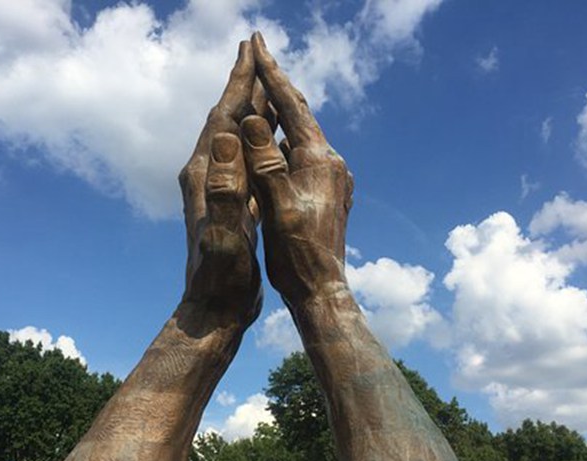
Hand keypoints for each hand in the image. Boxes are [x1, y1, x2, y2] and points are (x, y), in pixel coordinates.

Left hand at [179, 41, 263, 327]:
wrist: (214, 308)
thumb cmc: (221, 278)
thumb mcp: (226, 236)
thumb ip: (225, 189)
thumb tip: (227, 136)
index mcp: (206, 175)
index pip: (222, 117)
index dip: (238, 82)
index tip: (250, 48)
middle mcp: (208, 176)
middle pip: (227, 119)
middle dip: (243, 84)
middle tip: (257, 51)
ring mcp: (219, 189)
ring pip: (238, 138)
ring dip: (252, 110)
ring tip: (268, 85)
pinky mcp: (231, 203)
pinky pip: (247, 160)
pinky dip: (259, 141)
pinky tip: (272, 138)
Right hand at [240, 33, 353, 307]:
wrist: (322, 290)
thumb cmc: (297, 255)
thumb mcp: (278, 208)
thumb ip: (267, 164)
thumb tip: (255, 120)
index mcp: (319, 161)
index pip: (292, 107)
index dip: (272, 74)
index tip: (257, 43)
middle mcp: (331, 163)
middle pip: (301, 113)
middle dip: (278, 83)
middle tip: (261, 51)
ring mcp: (332, 178)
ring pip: (303, 133)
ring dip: (282, 111)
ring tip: (265, 88)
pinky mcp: (327, 193)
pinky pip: (303, 154)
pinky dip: (286, 138)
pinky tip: (276, 141)